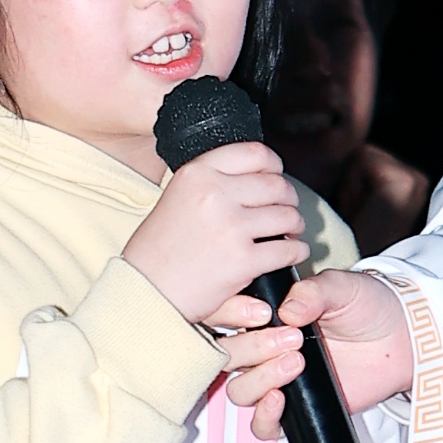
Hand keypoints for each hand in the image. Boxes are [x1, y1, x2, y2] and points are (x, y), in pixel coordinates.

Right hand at [122, 141, 308, 333]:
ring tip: (291, 232)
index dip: (273, 164)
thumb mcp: (176, 198)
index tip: (276, 174)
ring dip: (295, 224)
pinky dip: (297, 252)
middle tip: (288, 210)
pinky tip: (292, 254)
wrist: (144, 290)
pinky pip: (288, 249)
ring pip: (287, 216)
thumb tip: (256, 173)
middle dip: (289, 198)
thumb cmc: (157, 250)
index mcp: (196, 173)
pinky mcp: (242, 260)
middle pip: (276, 185)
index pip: (254, 153)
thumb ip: (210, 182)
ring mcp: (230, 226)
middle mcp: (214, 194)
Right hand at [220, 265, 417, 442]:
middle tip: (292, 339)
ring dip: (260, 380)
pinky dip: (264, 417)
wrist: (402, 339)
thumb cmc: (369, 307)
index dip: (230, 316)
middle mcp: (263, 349)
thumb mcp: (343, 288)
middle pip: (228, 358)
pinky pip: (263, 426)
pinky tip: (280, 400)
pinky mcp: (296, 409)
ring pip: (240, 391)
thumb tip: (289, 310)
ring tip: (297, 363)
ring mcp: (276, 380)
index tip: (260, 314)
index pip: (224, 317)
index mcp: (265, 315)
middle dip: (252, 349)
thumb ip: (315, 292)